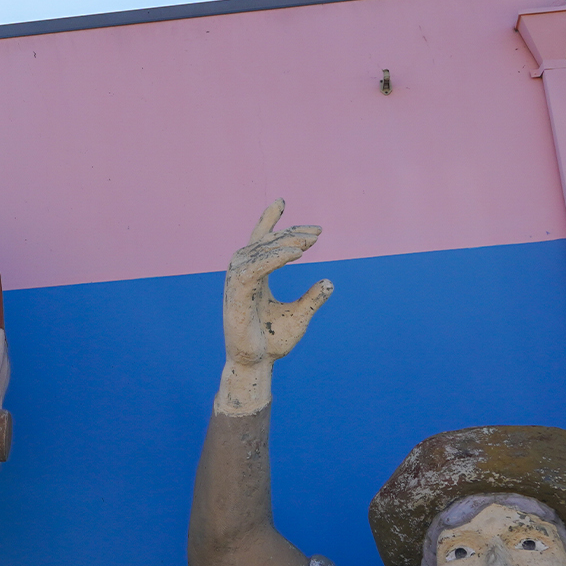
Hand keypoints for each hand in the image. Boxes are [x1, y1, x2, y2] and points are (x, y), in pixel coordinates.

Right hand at [217, 200, 333, 413]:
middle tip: (318, 233)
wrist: (255, 364)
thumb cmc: (271, 342)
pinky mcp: (235, 295)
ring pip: (256, 252)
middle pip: (263, 243)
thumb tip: (329, 281)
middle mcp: (242, 276)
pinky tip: (295, 255)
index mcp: (254, 278)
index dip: (269, 220)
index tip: (282, 200)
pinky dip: (273, 259)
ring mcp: (236, 284)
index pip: (260, 242)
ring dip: (282, 244)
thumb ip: (312, 298)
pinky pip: (252, 269)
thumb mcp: (299, 316)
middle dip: (289, 234)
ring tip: (308, 244)